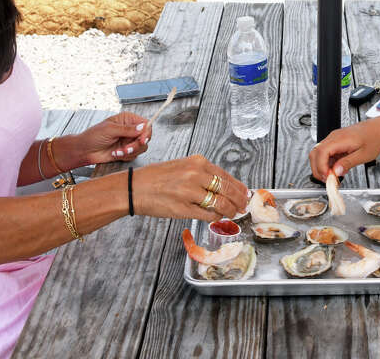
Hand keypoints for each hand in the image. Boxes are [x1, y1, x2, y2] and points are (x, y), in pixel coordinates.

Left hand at [70, 112, 150, 166]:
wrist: (84, 151)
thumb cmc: (92, 136)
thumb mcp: (110, 130)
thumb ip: (127, 129)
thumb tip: (142, 127)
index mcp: (127, 119)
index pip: (145, 124)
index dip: (146, 133)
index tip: (142, 140)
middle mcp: (130, 129)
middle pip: (145, 137)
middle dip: (136, 145)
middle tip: (126, 149)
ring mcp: (128, 140)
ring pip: (141, 148)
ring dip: (130, 152)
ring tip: (118, 151)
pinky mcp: (126, 151)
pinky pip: (134, 155)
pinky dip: (125, 156)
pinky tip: (115, 153)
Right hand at [133, 155, 249, 221]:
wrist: (134, 188)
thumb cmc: (156, 178)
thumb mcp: (182, 166)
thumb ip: (202, 174)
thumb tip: (223, 186)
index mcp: (197, 162)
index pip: (226, 176)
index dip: (238, 187)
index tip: (245, 193)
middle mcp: (196, 174)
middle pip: (227, 189)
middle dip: (239, 200)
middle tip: (244, 206)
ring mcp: (190, 192)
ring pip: (220, 203)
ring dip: (230, 210)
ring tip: (234, 213)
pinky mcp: (183, 208)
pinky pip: (207, 214)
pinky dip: (216, 217)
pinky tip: (218, 217)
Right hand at [309, 119, 379, 180]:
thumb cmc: (374, 138)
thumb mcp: (364, 155)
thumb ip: (348, 163)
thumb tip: (336, 172)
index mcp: (340, 139)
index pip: (321, 152)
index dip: (321, 166)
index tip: (327, 177)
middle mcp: (334, 137)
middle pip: (315, 153)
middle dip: (317, 169)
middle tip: (327, 180)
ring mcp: (334, 139)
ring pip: (318, 154)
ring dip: (322, 167)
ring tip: (333, 176)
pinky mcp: (336, 143)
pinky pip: (326, 153)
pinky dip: (328, 163)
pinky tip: (337, 169)